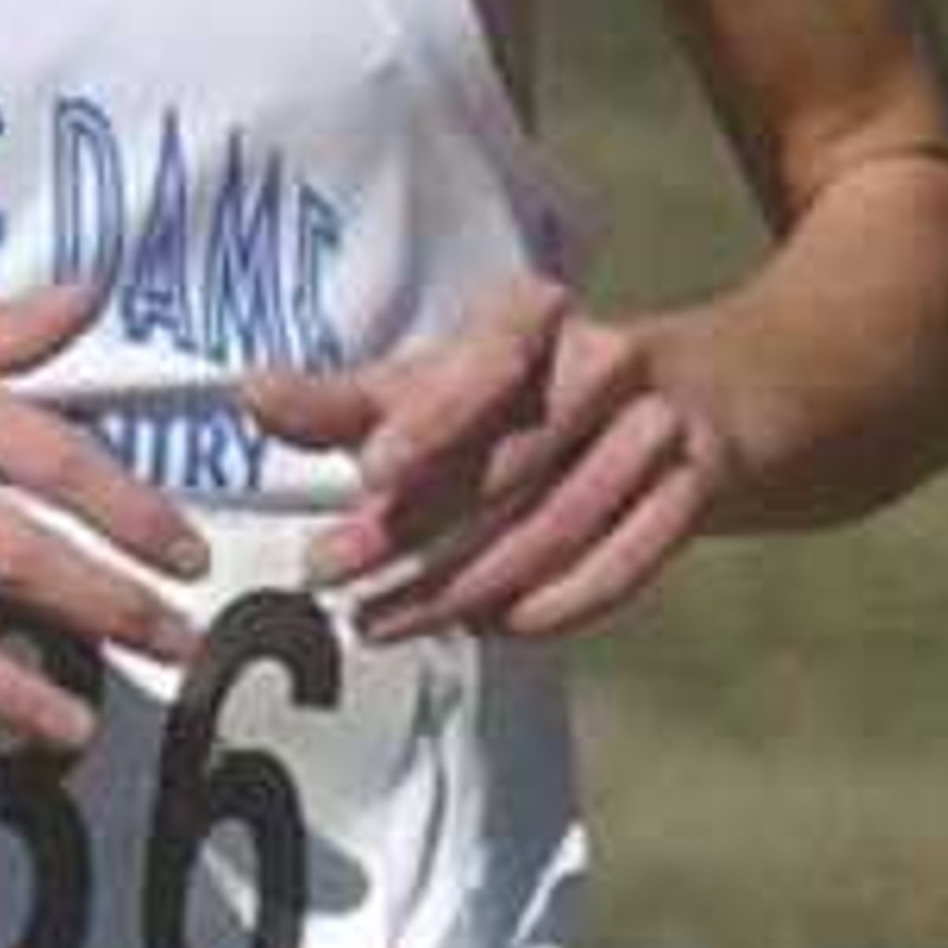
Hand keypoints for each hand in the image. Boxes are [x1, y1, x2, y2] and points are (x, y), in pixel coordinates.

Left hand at [245, 277, 733, 642]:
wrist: (684, 404)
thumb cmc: (529, 398)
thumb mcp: (434, 388)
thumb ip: (346, 402)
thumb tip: (252, 395)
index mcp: (536, 319)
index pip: (489, 357)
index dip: (435, 416)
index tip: (369, 472)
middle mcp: (607, 360)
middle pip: (511, 460)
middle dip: (412, 530)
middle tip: (329, 575)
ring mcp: (659, 426)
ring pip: (557, 524)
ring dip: (463, 587)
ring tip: (381, 620)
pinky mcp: (695, 491)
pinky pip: (622, 565)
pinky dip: (551, 606)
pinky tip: (486, 628)